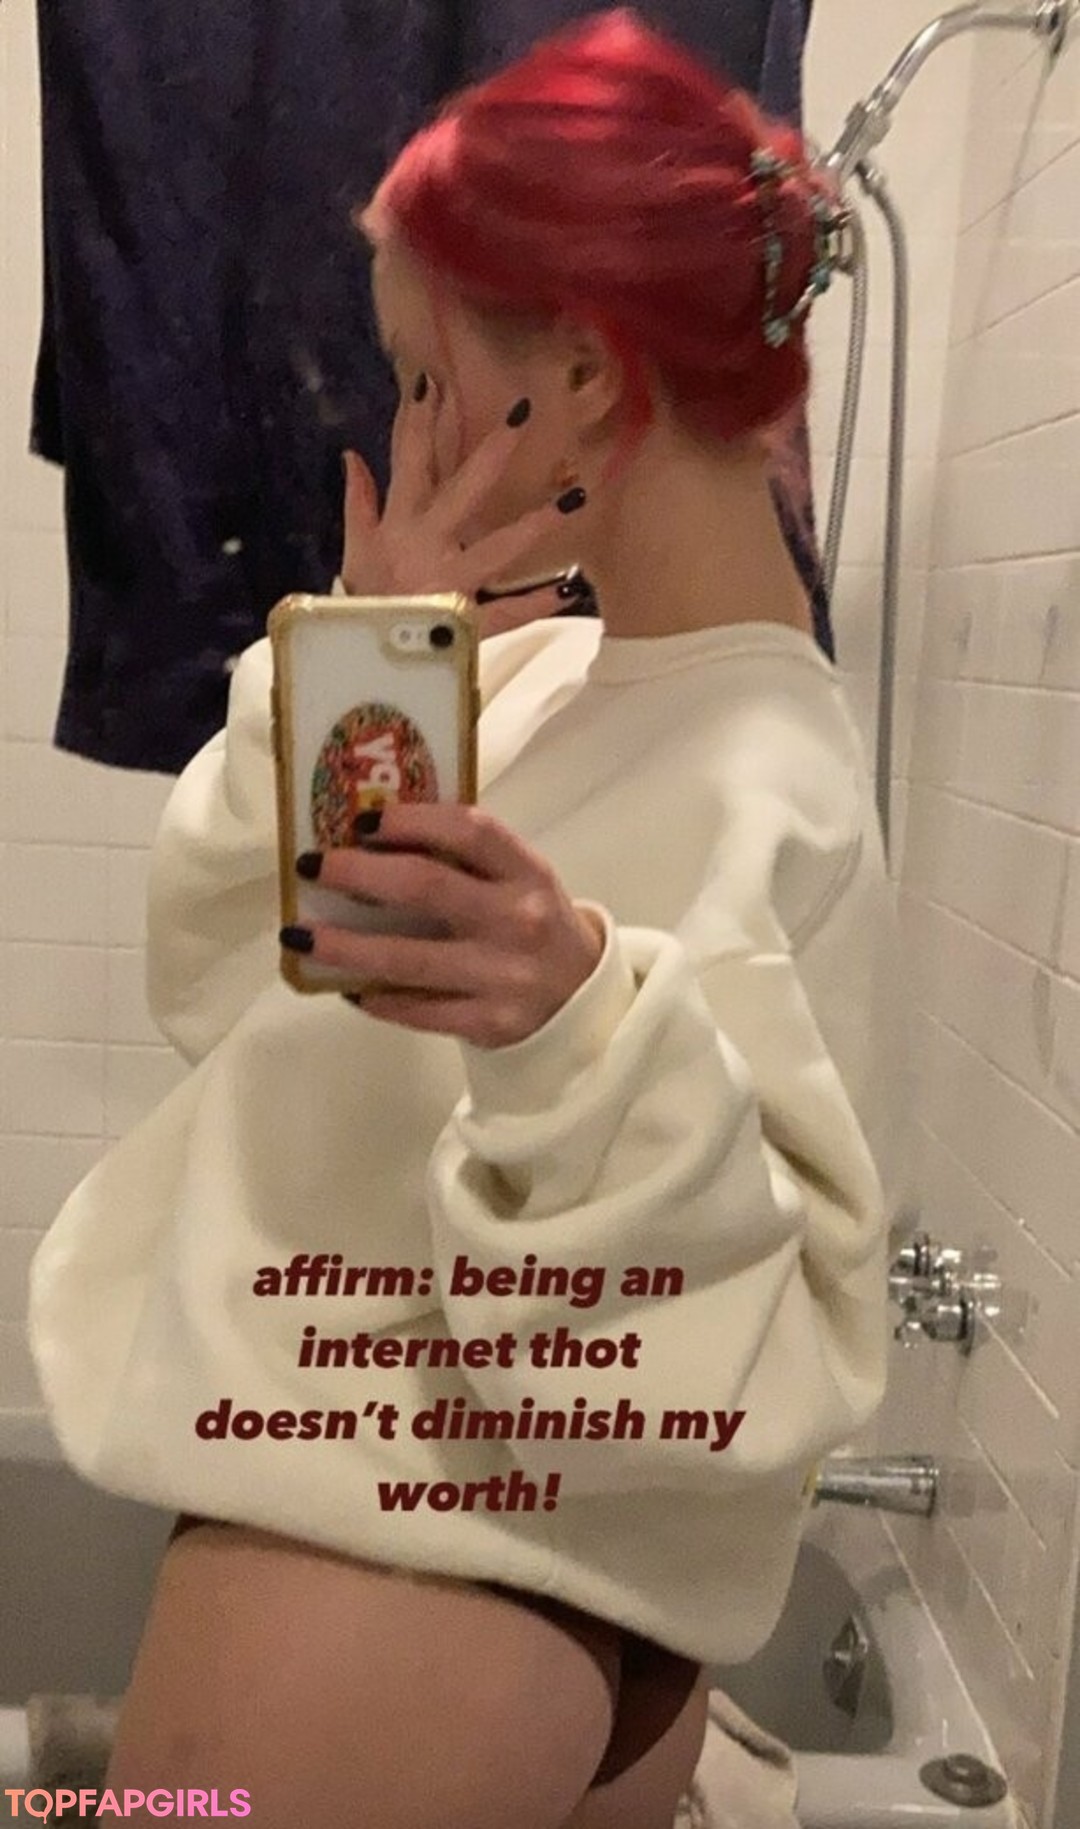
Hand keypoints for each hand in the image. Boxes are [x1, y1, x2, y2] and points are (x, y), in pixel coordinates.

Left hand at [284, 802, 605, 1047]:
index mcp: (527, 873)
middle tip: (311, 865)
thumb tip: (370, 838)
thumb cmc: (533, 924)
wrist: (582, 1001)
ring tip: (298, 936)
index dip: (412, 819)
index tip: (363, 820)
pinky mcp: (488, 1023)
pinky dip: (375, 997)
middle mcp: (517, 921)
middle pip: (425, 888)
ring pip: (407, 960)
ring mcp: (502, 977)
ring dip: (343, 946)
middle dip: (357, 874)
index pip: (470, 831)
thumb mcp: (519, 880)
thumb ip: (465, 860)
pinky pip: (416, 1011)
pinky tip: (346, 986)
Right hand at [341, 381, 587, 637]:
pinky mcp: (465, 620)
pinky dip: (534, 604)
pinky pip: (505, 612)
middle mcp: (427, 546)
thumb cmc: (363, 600)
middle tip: (523, 415)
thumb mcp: (355, 549)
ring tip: (575, 498)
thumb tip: (352, 455)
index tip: (434, 383)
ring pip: (497, 548)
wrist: (361, 656)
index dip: (418, 424)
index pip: (408, 464)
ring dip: (535, 524)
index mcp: (400, 526)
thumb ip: (358, 501)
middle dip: (491, 453)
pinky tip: (568, 590)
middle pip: (463, 491)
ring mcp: (449, 582)